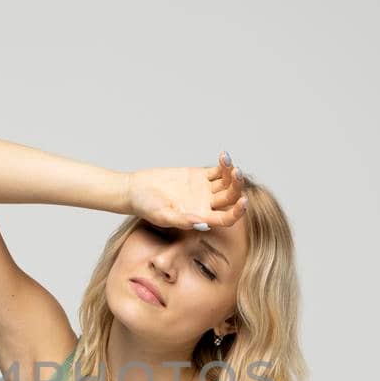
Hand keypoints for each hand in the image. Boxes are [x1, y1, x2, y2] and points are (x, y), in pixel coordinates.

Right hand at [126, 151, 246, 230]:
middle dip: (237, 186)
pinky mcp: (199, 175)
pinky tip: (224, 156)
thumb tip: (202, 224)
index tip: (243, 201)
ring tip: (228, 162)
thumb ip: (182, 220)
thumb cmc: (146, 207)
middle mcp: (206, 205)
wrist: (136, 189)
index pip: (226, 219)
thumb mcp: (163, 215)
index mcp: (201, 218)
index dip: (237, 212)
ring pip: (227, 183)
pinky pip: (218, 170)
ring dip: (232, 173)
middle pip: (231, 198)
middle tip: (236, 173)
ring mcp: (205, 190)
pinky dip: (224, 163)